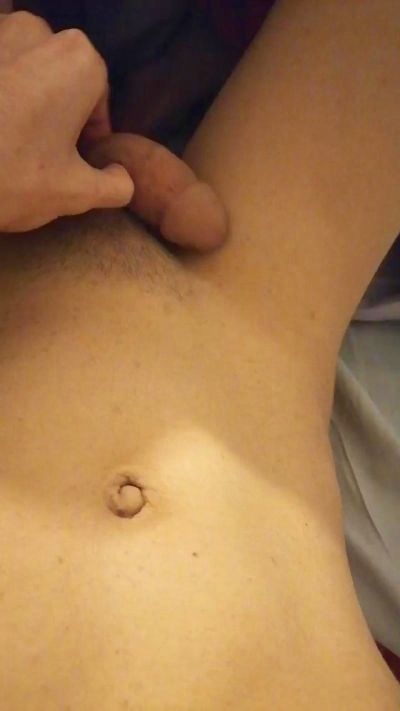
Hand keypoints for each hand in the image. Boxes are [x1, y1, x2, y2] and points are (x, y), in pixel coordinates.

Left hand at [0, 13, 133, 230]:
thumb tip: (122, 177)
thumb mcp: (75, 194)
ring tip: (9, 140)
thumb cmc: (11, 176)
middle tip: (42, 152)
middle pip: (58, 75)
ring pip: (19, 67)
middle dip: (56, 109)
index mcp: (78, 60)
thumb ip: (114, 185)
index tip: (77, 158)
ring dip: (21, 97)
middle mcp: (35, 31)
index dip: (90, 130)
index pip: (98, 94)